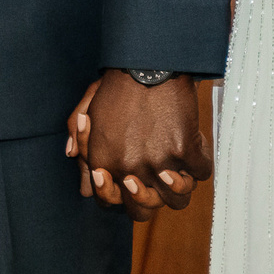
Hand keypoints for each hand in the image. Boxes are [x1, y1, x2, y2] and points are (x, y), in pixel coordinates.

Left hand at [68, 70, 209, 219]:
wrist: (147, 63)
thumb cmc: (117, 85)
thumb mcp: (88, 108)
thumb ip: (79, 137)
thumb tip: (73, 157)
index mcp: (104, 161)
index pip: (109, 202)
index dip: (121, 197)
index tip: (131, 181)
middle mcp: (129, 168)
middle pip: (143, 211)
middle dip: (151, 200)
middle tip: (156, 179)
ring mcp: (158, 162)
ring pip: (178, 199)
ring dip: (180, 186)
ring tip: (177, 168)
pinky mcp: (183, 150)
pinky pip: (200, 172)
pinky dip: (200, 161)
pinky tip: (194, 146)